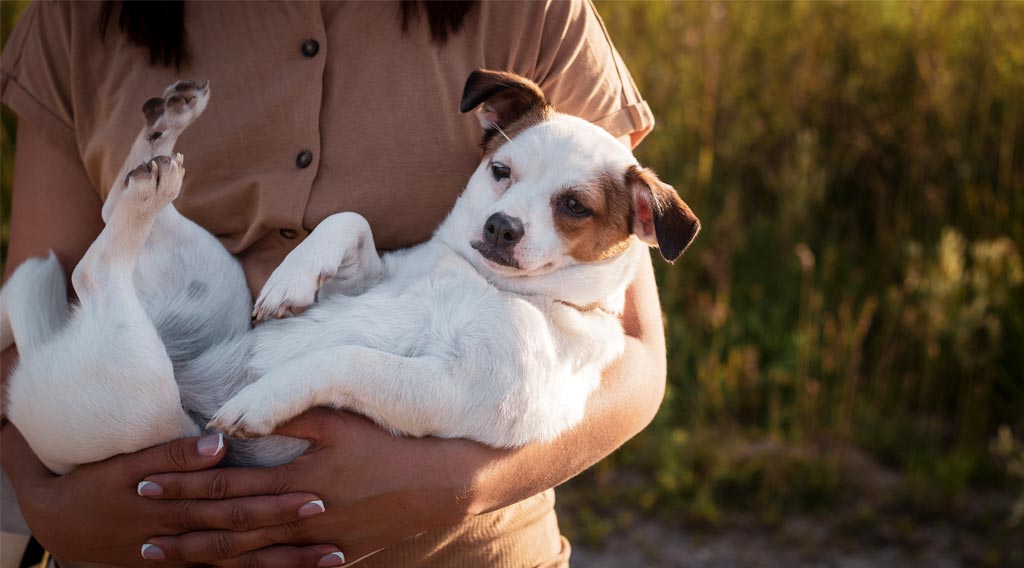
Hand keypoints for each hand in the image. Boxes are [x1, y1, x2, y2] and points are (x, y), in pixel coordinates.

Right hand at [0, 424, 341, 566]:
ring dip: (288, 564)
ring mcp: (187, 557)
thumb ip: (175, 451)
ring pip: (244, 564)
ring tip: (333, 560)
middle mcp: (187, 536)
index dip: (274, 502)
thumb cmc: (98, 482)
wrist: (63, 521)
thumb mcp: (127, 462)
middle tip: (336, 532)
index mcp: (178, 506)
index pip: (235, 504)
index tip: (316, 496)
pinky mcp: (185, 566)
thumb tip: (219, 442)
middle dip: (292, 536)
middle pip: (247, 538)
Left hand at [140, 409, 491, 563]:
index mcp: (298, 479)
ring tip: (170, 558)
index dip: (184, 485)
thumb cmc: (392, 443)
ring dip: (207, 557)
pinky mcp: (338, 557)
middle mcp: (302, 517)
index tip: (145, 484)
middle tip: (139, 536)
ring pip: (251, 556)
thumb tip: (239, 414)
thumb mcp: (342, 419)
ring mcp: (319, 545)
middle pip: (229, 528)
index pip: (227, 484)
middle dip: (182, 530)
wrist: (443, 483)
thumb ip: (290, 411)